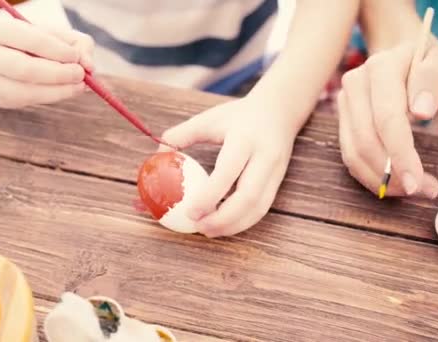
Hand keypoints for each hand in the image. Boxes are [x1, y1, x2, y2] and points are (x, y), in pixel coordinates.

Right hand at [0, 18, 94, 108]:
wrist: (0, 52)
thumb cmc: (33, 40)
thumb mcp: (54, 34)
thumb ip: (77, 44)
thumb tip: (89, 66)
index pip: (29, 40)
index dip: (57, 51)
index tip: (77, 57)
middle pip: (24, 70)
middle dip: (58, 74)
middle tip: (81, 75)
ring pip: (25, 92)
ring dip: (58, 91)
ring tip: (79, 86)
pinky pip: (28, 102)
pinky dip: (51, 97)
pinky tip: (64, 90)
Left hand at [160, 95, 297, 237]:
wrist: (280, 109)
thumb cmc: (238, 116)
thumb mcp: (209, 118)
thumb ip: (182, 134)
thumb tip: (157, 153)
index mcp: (245, 139)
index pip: (229, 171)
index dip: (210, 195)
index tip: (191, 212)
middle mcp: (265, 157)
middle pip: (248, 196)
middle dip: (224, 219)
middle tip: (199, 227)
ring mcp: (275, 172)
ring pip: (258, 208)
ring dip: (234, 226)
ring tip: (209, 231)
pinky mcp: (278, 182)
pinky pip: (262, 209)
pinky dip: (242, 222)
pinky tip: (224, 226)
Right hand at [338, 41, 437, 197]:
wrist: (401, 55)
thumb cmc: (428, 62)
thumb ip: (433, 79)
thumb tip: (421, 111)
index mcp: (381, 67)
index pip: (387, 118)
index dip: (400, 153)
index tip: (418, 182)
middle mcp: (355, 83)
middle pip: (365, 139)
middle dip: (391, 172)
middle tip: (423, 190)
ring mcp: (344, 102)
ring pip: (353, 152)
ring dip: (381, 179)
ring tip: (412, 189)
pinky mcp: (342, 120)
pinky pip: (351, 155)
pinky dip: (371, 175)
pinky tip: (394, 181)